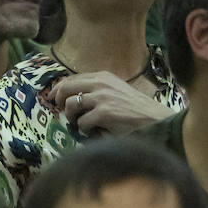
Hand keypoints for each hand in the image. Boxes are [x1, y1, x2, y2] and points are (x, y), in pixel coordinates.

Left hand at [49, 72, 173, 135]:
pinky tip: (94, 130)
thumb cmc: (135, 108)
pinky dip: (84, 129)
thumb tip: (69, 96)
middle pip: (65, 88)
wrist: (155, 119)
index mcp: (102, 77)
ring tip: (80, 123)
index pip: (71, 79)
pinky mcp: (104, 113)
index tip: (52, 97)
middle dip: (58, 100)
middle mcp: (100, 83)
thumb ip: (95, 89)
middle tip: (60, 110)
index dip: (58, 88)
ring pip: (71, 106)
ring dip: (72, 117)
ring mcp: (102, 98)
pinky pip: (81, 122)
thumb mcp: (115, 90)